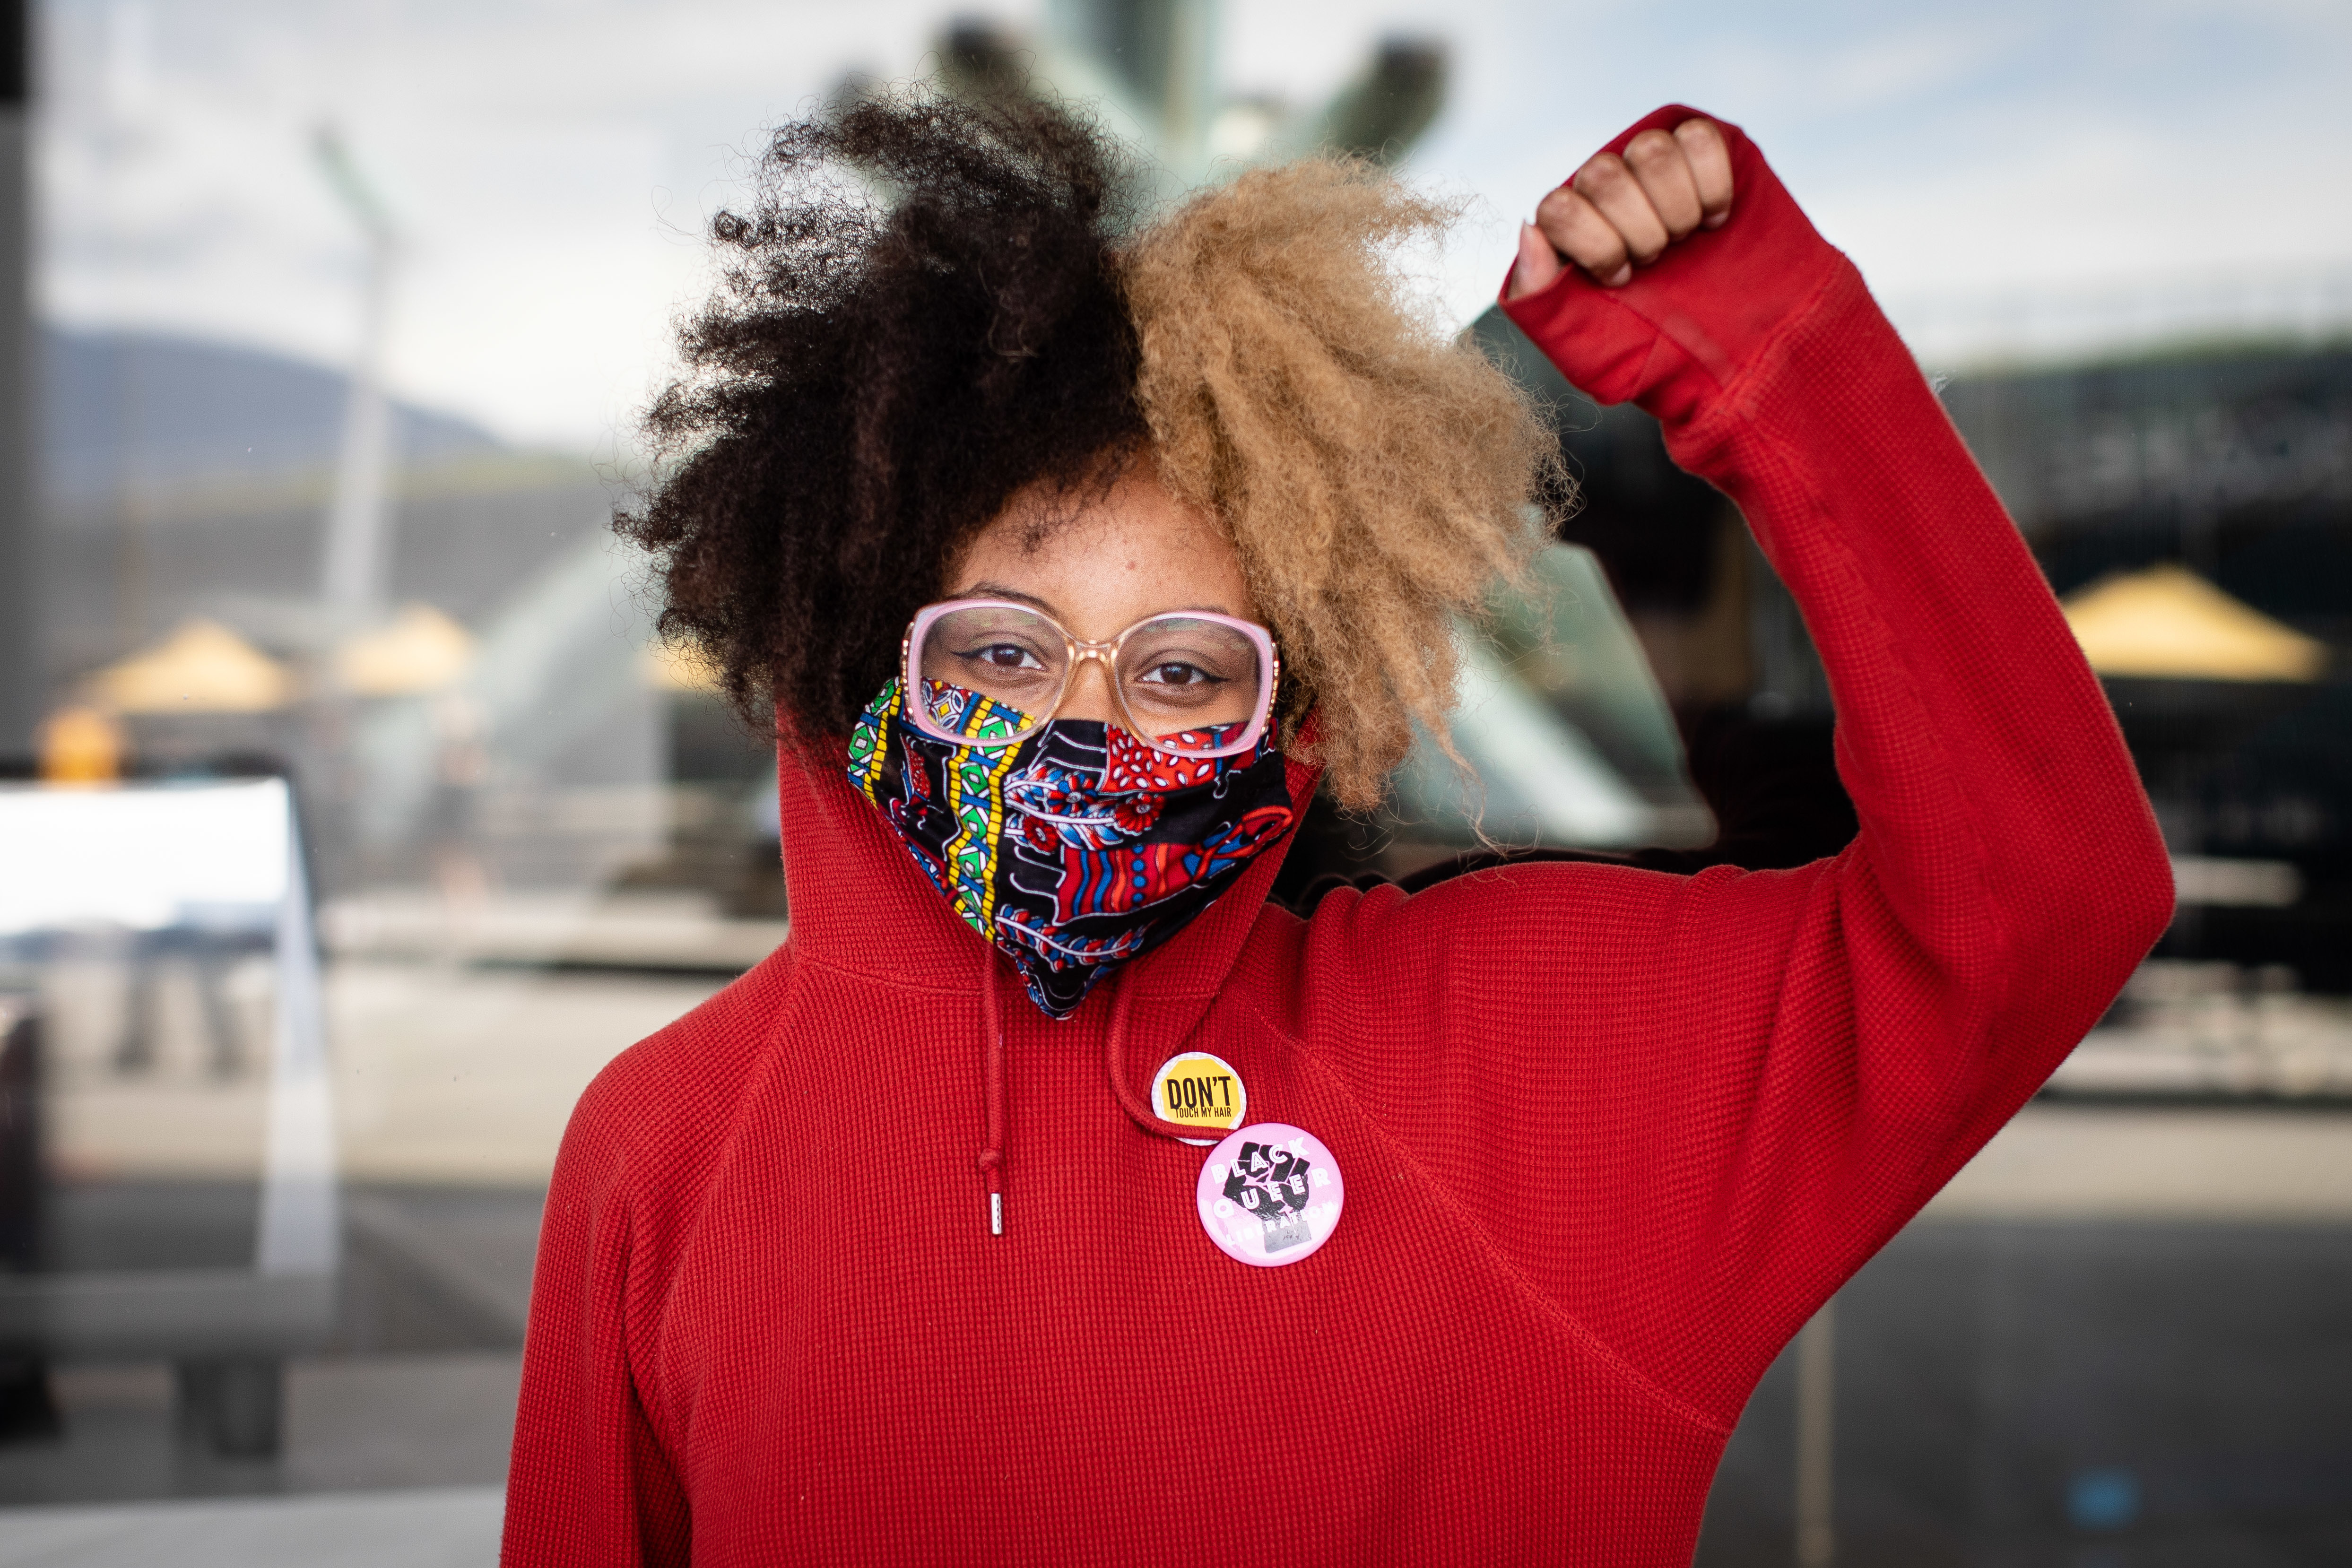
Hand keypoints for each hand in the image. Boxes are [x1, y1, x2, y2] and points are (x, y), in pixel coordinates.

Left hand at [1508, 118, 1733, 298]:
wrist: (1681, 325)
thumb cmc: (1620, 318)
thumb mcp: (1568, 320)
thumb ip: (1536, 282)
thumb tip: (1531, 231)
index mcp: (1566, 215)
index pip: (1560, 207)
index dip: (1596, 247)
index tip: (1618, 276)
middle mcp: (1601, 177)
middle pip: (1605, 175)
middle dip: (1638, 232)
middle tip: (1652, 257)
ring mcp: (1646, 157)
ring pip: (1653, 152)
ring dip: (1675, 208)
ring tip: (1680, 237)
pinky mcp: (1692, 145)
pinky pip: (1700, 139)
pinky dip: (1712, 185)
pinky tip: (1711, 217)